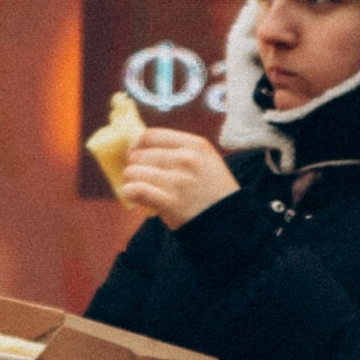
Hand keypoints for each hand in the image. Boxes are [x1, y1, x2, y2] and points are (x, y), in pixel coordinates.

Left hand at [116, 129, 238, 226]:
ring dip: (130, 181)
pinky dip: (130, 193)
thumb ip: (180, 151)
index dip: (136, 145)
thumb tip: (140, 147)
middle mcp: (187, 159)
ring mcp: (179, 180)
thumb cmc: (214, 193)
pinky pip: (135, 190)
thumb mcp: (207, 161)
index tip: (135, 155)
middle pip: (139, 155)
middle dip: (134, 167)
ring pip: (133, 172)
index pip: (150, 136)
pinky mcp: (171, 202)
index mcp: (196, 145)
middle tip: (139, 178)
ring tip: (139, 189)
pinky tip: (135, 198)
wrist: (230, 223)